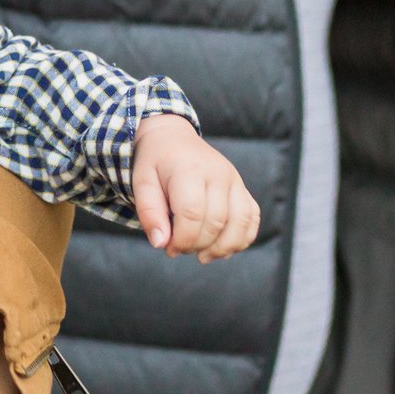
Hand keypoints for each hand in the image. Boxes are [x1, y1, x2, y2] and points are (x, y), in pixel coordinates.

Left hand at [132, 114, 260, 260]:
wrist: (173, 137)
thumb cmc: (155, 163)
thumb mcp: (141, 182)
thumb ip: (149, 213)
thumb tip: (161, 243)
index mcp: (190, 169)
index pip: (192, 214)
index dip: (182, 240)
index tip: (169, 249)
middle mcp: (218, 173)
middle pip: (216, 222)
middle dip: (198, 245)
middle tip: (179, 250)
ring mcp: (234, 179)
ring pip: (241, 223)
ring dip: (223, 248)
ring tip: (203, 256)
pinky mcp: (242, 187)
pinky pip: (252, 218)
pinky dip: (242, 238)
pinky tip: (222, 248)